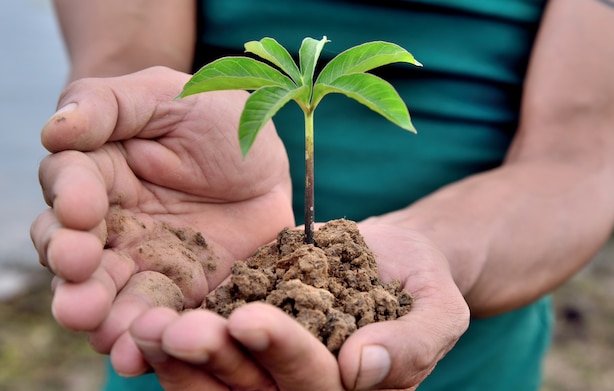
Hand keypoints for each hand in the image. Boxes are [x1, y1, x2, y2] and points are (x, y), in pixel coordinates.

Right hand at [30, 66, 293, 373]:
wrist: (265, 162)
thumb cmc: (214, 118)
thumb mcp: (166, 94)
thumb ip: (106, 105)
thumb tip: (55, 131)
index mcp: (100, 173)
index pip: (69, 188)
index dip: (69, 200)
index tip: (81, 212)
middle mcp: (113, 225)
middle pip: (77, 257)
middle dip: (75, 278)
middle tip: (78, 294)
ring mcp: (147, 263)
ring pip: (112, 297)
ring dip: (105, 319)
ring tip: (108, 334)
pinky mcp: (185, 291)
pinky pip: (164, 317)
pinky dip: (151, 338)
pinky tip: (143, 353)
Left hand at [127, 220, 468, 389]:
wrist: (390, 255)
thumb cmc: (421, 280)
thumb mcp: (438, 306)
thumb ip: (414, 343)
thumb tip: (363, 368)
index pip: (315, 385)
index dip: (282, 354)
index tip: (247, 318)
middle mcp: (303, 390)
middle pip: (256, 389)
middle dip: (217, 358)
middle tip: (177, 328)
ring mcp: (269, 368)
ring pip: (222, 379)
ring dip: (183, 358)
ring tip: (148, 326)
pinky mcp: (245, 339)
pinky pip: (207, 349)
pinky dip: (174, 341)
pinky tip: (148, 315)